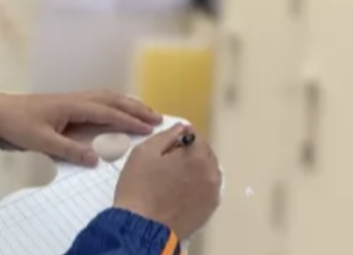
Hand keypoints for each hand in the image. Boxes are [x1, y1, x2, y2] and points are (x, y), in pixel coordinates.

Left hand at [0, 90, 161, 165]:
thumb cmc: (17, 124)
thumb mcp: (41, 141)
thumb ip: (69, 150)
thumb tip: (96, 159)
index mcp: (72, 106)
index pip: (108, 112)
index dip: (129, 120)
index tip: (149, 128)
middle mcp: (76, 99)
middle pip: (113, 100)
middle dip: (136, 108)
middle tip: (158, 118)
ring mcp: (72, 100)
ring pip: (107, 97)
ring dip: (128, 104)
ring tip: (146, 112)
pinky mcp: (68, 105)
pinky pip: (98, 101)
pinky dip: (115, 104)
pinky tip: (119, 110)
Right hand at [114, 123, 220, 239]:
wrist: (142, 226)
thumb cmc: (139, 186)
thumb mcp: (145, 152)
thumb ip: (167, 136)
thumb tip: (182, 127)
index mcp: (197, 155)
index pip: (196, 136)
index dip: (181, 137)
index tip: (168, 145)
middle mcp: (211, 172)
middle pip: (205, 154)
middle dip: (191, 153)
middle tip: (170, 161)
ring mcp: (212, 193)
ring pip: (208, 172)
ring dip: (196, 169)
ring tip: (176, 177)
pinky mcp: (209, 209)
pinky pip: (207, 189)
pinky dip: (198, 186)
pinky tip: (182, 191)